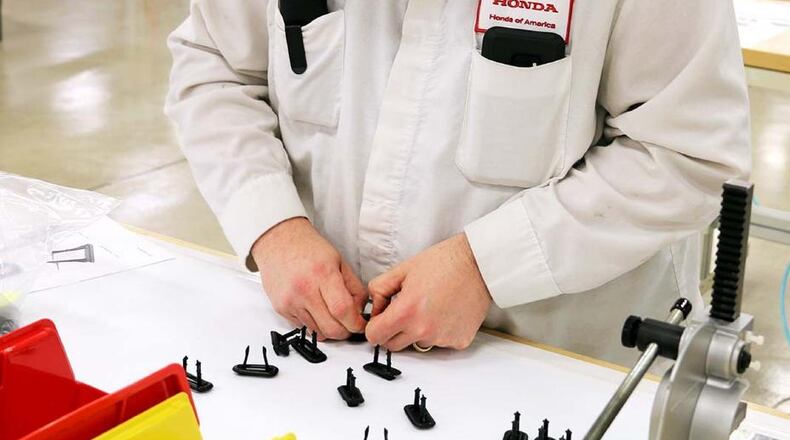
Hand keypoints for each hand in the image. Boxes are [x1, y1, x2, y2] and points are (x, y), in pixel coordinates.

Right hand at [252, 217, 367, 339]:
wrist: (278, 241)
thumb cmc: (308, 248)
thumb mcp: (339, 261)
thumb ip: (354, 286)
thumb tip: (361, 310)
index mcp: (322, 274)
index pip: (343, 310)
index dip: (356, 323)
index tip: (361, 324)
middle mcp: (304, 289)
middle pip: (331, 328)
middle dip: (346, 331)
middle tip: (350, 324)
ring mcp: (290, 301)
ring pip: (318, 332)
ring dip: (331, 329)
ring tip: (334, 315)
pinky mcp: (281, 309)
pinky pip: (304, 327)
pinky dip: (315, 325)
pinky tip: (317, 310)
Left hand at [365, 233, 491, 350]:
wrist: (478, 264)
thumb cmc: (443, 263)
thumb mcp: (402, 269)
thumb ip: (379, 289)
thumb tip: (375, 308)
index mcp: (406, 312)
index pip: (375, 337)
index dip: (374, 326)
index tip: (381, 319)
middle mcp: (423, 330)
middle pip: (393, 345)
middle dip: (393, 331)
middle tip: (404, 311)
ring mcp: (442, 338)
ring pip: (417, 343)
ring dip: (417, 331)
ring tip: (430, 306)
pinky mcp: (459, 341)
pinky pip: (439, 343)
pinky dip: (438, 331)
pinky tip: (445, 312)